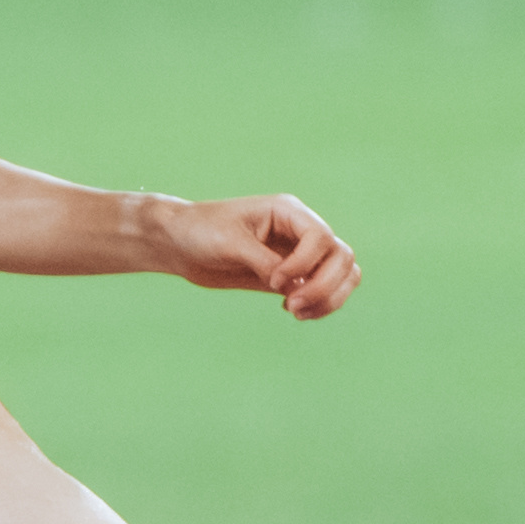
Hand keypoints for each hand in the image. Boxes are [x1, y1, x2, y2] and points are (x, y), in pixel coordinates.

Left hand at [150, 191, 360, 319]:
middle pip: (343, 257)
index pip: (322, 237)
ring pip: (344, 274)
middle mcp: (300, 230)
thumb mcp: (230, 244)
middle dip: (324, 286)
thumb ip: (264, 262)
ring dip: (329, 298)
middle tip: (290, 305)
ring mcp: (299, 253)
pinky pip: (325, 290)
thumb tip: (294, 287)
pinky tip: (293, 311)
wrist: (180, 243)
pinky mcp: (292, 276)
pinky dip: (320, 305)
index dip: (305, 264)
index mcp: (288, 211)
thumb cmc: (201, 231)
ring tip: (296, 312)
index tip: (273, 281)